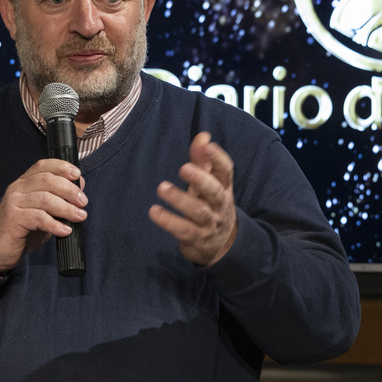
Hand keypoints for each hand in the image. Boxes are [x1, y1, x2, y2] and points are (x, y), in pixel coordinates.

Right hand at [0, 159, 86, 273]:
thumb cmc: (22, 229)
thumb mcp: (43, 210)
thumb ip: (58, 198)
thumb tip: (79, 185)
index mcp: (24, 183)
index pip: (42, 166)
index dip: (61, 166)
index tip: (77, 174)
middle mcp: (17, 189)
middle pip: (47, 180)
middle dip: (69, 190)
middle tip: (83, 202)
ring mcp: (13, 203)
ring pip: (45, 199)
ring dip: (66, 208)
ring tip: (80, 217)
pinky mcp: (13, 220)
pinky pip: (38, 218)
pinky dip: (55, 224)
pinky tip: (65, 230)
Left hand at [149, 132, 237, 265]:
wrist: (222, 245)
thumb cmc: (211, 206)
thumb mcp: (210, 184)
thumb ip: (203, 161)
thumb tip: (202, 136)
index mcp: (225, 188)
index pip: (226, 171)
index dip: (218, 158)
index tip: (207, 145)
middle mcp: (220, 205)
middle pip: (214, 192)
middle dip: (200, 180)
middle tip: (183, 168)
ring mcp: (210, 224)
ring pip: (198, 212)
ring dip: (180, 199)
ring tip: (162, 188)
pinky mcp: (197, 239)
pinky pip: (183, 230)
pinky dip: (169, 221)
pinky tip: (154, 212)